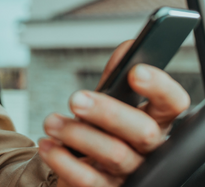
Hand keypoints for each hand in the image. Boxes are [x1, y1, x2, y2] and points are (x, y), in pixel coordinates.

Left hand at [37, 40, 190, 186]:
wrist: (83, 164)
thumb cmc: (102, 127)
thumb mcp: (110, 100)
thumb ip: (117, 76)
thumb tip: (129, 47)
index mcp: (156, 120)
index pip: (173, 104)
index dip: (160, 88)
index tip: (136, 72)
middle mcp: (150, 149)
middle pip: (141, 131)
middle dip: (107, 112)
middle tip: (76, 99)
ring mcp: (131, 173)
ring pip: (114, 155)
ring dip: (76, 134)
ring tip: (51, 122)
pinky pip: (88, 180)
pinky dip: (63, 161)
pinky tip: (47, 145)